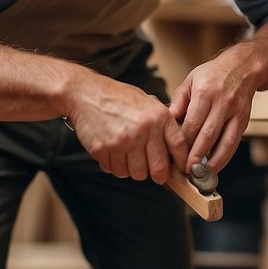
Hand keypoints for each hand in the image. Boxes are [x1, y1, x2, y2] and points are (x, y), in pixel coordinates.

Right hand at [65, 79, 187, 183]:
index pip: (178, 147)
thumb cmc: (116, 97)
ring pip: (136, 174)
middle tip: (152, 171)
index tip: (180, 170)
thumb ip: (161, 120)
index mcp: (158, 116)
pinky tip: (112, 152)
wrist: (85, 93)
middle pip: (158, 169)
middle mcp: (144, 129)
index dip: (182, 163)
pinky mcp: (105, 149)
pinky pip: (115, 171)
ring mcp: (123, 141)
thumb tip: (175, 145)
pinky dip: (115, 166)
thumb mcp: (146, 101)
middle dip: (157, 175)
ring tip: (127, 155)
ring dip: (133, 169)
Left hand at [168, 46, 259, 171]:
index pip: (192, 123)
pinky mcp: (244, 120)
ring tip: (199, 173)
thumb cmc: (213, 74)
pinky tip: (215, 166)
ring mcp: (235, 112)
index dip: (183, 142)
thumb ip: (179, 101)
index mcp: (204, 92)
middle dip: (195, 155)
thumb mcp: (191, 80)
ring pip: (223, 141)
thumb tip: (168, 121)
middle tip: (184, 170)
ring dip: (211, 160)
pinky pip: (234, 142)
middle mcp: (221, 102)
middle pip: (206, 135)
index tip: (174, 155)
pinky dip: (224, 157)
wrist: (244, 67)